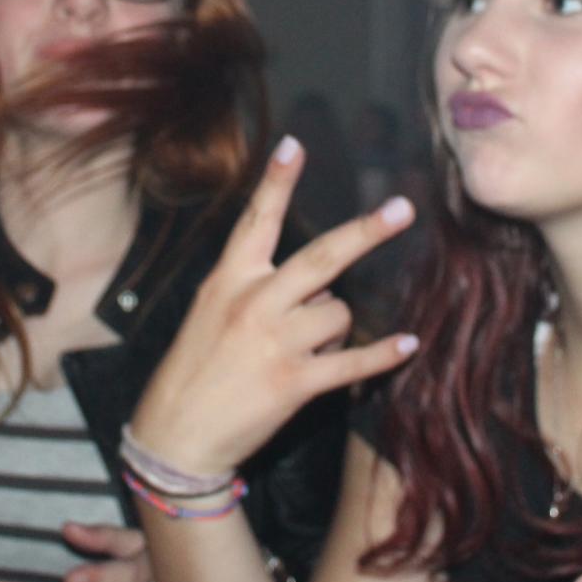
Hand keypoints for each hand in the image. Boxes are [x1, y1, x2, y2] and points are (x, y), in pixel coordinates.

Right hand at [128, 137, 418, 477]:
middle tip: (402, 209)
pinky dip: (383, 355)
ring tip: (306, 350)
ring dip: (336, 328)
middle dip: (367, 231)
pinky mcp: (293, 382)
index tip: (294, 146)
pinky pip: (351, 361)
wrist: (175, 436)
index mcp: (229, 280)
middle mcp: (254, 302)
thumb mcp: (210, 313)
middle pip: (323, 257)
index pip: (257, 221)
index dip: (277, 182)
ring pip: (339, 313)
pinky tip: (407, 345)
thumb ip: (257, 289)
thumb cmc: (194, 371)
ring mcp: (275, 342)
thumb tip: (319, 285)